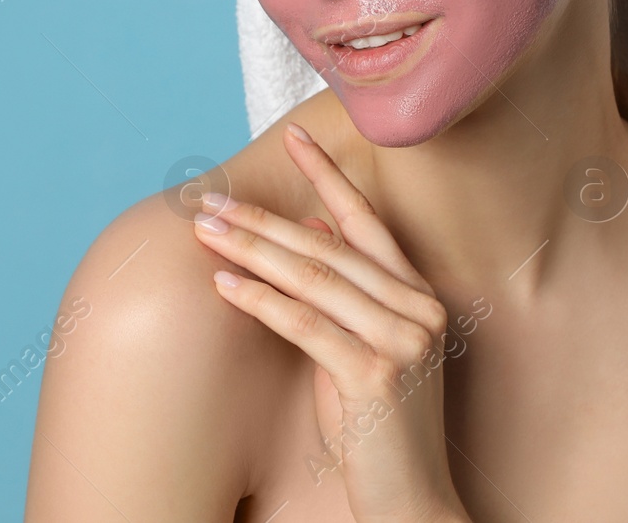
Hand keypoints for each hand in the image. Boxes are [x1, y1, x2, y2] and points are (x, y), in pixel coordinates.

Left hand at [192, 122, 468, 522]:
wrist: (413, 500)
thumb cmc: (382, 427)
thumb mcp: (367, 350)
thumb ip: (349, 295)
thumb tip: (317, 235)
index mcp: (420, 297)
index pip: (369, 223)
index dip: (329, 178)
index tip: (294, 140)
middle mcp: (419, 309)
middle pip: (330, 247)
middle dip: (264, 220)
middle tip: (211, 202)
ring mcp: (403, 340)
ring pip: (315, 278)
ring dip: (252, 252)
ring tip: (206, 233)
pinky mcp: (378, 375)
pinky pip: (307, 325)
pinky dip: (261, 302)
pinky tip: (225, 287)